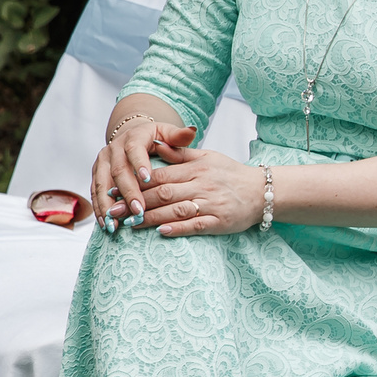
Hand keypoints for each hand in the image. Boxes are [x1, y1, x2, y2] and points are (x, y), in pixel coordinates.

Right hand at [92, 118, 198, 229]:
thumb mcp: (168, 134)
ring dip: (109, 205)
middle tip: (139, 211)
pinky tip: (107, 224)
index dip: (140, 163)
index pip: (135, 149)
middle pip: (118, 171)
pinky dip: (100, 209)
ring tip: (116, 224)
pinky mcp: (97, 174)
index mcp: (133, 137)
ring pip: (102, 184)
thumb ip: (179, 136)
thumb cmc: (156, 139)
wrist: (132, 137)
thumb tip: (192, 131)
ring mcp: (103, 162)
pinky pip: (95, 192)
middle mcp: (114, 149)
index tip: (148, 179)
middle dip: (128, 193)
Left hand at [127, 140, 264, 236]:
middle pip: (163, 194)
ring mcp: (211, 204)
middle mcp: (202, 185)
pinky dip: (177, 229)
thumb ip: (180, 153)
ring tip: (130, 224)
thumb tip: (155, 144)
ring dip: (151, 218)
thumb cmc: (231, 173)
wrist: (262, 191)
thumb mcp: (207, 156)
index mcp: (196, 168)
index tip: (115, 190)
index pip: (160, 176)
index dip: (136, 183)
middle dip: (136, 203)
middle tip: (114, 211)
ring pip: (175, 211)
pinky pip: (196, 226)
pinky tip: (161, 232)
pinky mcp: (220, 222)